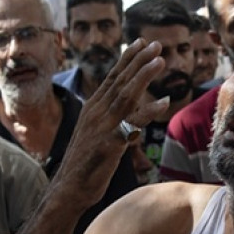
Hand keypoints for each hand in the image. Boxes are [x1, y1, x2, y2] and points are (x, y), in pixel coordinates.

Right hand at [57, 38, 168, 205]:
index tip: (139, 43)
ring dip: (144, 76)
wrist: (69, 189)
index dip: (127, 59)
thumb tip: (127, 120)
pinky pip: (132, 123)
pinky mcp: (110, 143)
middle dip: (138, 60)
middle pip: (120, 81)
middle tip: (155, 44)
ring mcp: (102, 126)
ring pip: (125, 95)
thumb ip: (110, 123)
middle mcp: (96, 112)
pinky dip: (149, 111)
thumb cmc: (85, 166)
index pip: (112, 78)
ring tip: (160, 60)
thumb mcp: (96, 137)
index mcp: (92, 109)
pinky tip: (164, 102)